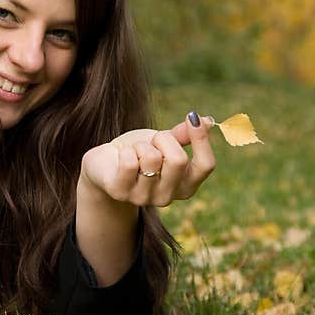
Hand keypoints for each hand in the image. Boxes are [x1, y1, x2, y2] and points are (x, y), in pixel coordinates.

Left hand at [79, 111, 215, 207]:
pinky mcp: (120, 192)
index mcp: (185, 186)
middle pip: (178, 160)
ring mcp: (143, 198)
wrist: (105, 163)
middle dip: (164, 139)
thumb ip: (183, 136)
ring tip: (134, 152)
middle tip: (152, 141)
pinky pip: (130, 162)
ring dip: (141, 146)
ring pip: (151, 158)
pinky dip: (125, 151)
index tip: (192, 117)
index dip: (201, 140)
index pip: (206, 165)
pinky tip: (121, 158)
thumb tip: (208, 121)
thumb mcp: (164, 142)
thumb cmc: (139, 152)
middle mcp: (167, 197)